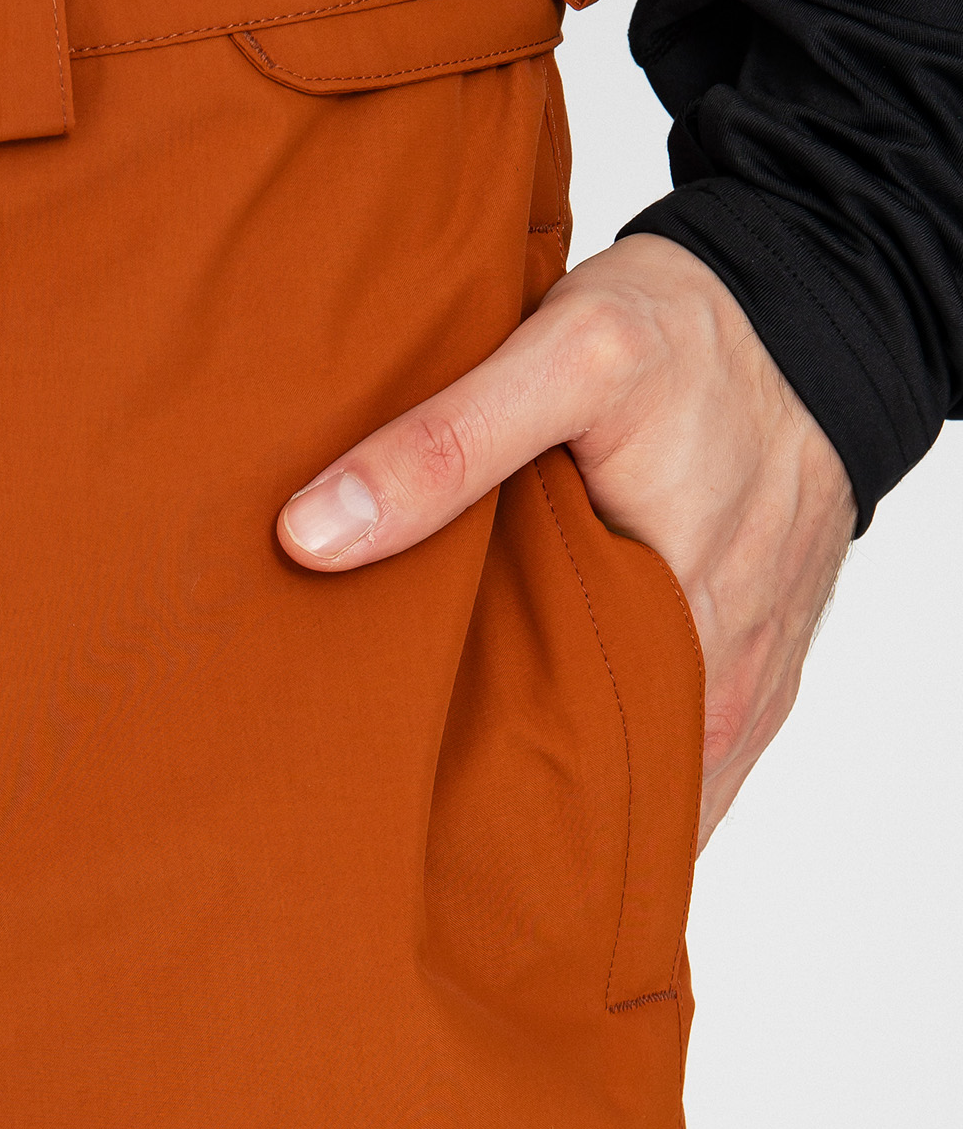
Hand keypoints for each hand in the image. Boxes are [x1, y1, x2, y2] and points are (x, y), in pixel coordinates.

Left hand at [277, 233, 855, 849]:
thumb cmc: (692, 340)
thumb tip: (312, 536)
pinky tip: (523, 736)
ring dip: (546, 789)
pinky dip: (600, 755)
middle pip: (588, 804)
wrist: (816, 314)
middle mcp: (719, 695)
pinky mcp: (747, 679)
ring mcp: (738, 695)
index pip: (562, 791)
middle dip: (490, 813)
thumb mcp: (569, 357)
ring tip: (437, 781)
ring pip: (628, 790)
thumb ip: (444, 445)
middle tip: (375, 794)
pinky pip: (666, 758)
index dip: (460, 812)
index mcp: (676, 641)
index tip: (363, 803)